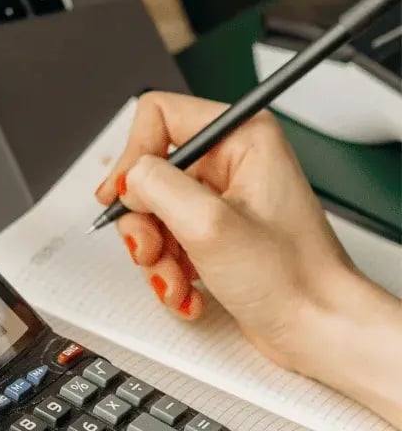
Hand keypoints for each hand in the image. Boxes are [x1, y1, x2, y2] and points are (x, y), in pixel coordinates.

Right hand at [95, 92, 401, 426]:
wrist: (321, 332)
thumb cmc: (293, 279)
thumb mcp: (209, 224)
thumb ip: (155, 185)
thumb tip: (127, 179)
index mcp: (242, 137)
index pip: (158, 116)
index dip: (134, 155)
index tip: (126, 195)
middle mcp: (233, 161)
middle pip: (150, 170)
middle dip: (144, 219)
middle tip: (151, 248)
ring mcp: (223, 199)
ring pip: (153, 210)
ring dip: (156, 253)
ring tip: (175, 279)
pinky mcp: (215, 232)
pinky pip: (167, 239)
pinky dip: (169, 269)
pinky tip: (187, 289)